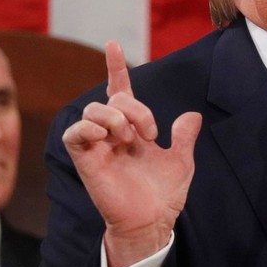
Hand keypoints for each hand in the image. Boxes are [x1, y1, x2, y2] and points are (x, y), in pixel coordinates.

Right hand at [62, 40, 202, 266]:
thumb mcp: (182, 161)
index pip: (121, 91)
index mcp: (133, 130)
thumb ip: (184, 137)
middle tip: (150, 133)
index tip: (114, 44)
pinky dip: (87, 128)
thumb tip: (192, 116)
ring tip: (128, 138)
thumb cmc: (164, 195)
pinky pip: (74, 135)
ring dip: (114, 117)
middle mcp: (113, 134)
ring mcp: (98, 147)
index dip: (117, 68)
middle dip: (134, 107)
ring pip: (92, 110)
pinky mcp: (86, 162)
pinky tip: (105, 135)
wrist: (153, 222)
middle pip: (113, 99)